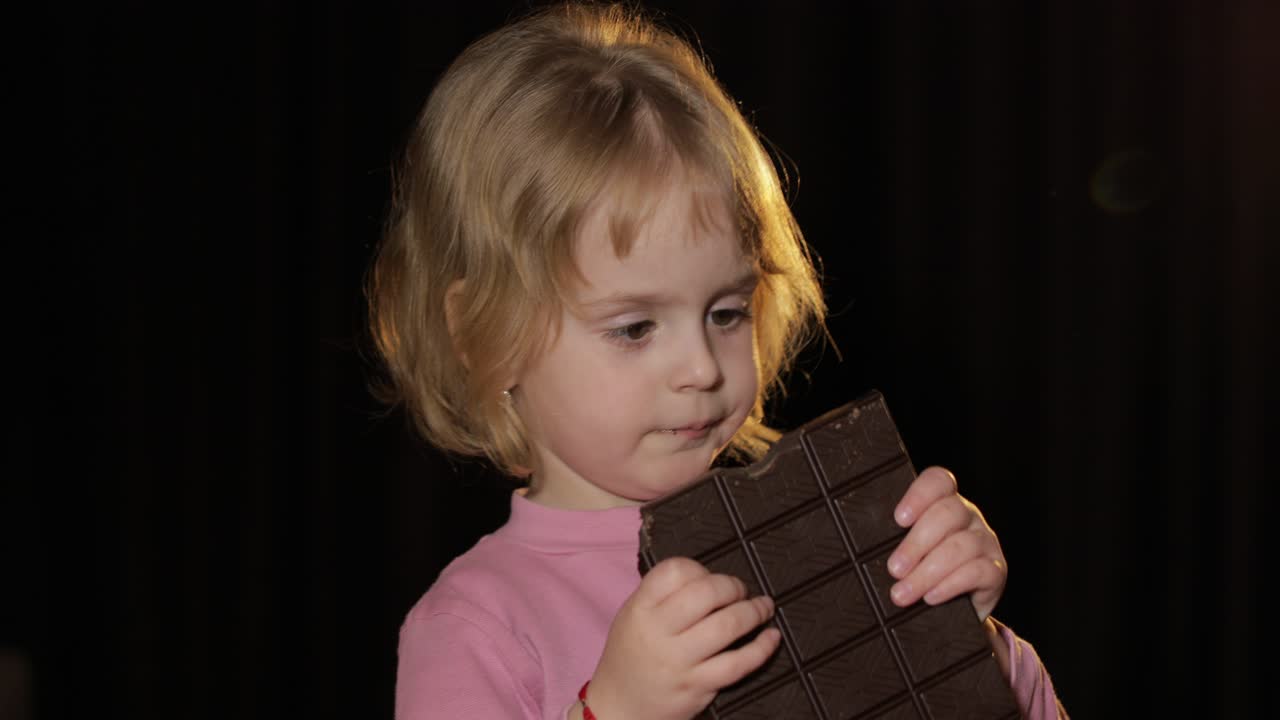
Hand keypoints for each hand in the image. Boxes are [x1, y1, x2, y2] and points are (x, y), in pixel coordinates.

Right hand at [585, 557, 779, 719]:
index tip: (710, 578)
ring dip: (754, 612)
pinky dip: (761, 648)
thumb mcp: (633, 615)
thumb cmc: (631, 656)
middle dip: (733, 587)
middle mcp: (657, 632)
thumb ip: (664, 595)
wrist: (618, 708)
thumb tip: (712, 580)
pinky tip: (771, 638)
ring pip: (726, 626)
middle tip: (742, 591)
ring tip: (763, 608)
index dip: (700, 569)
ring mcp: (678, 661)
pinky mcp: (696, 687)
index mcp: (640, 609)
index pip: (674, 571)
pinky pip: (737, 664)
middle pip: (706, 593)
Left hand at [885, 466, 1006, 620]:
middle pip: (947, 514)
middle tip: (893, 570)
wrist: (951, 612)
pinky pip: (979, 571)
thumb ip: (891, 540)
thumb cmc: (918, 573)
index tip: (898, 519)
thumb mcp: (905, 553)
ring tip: (902, 593)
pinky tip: (931, 597)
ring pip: (961, 546)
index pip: (939, 481)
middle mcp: (968, 516)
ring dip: (927, 572)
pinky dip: (951, 584)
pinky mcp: (996, 570)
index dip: (920, 494)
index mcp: (944, 503)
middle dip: (916, 544)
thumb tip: (857, 544)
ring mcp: (985, 541)